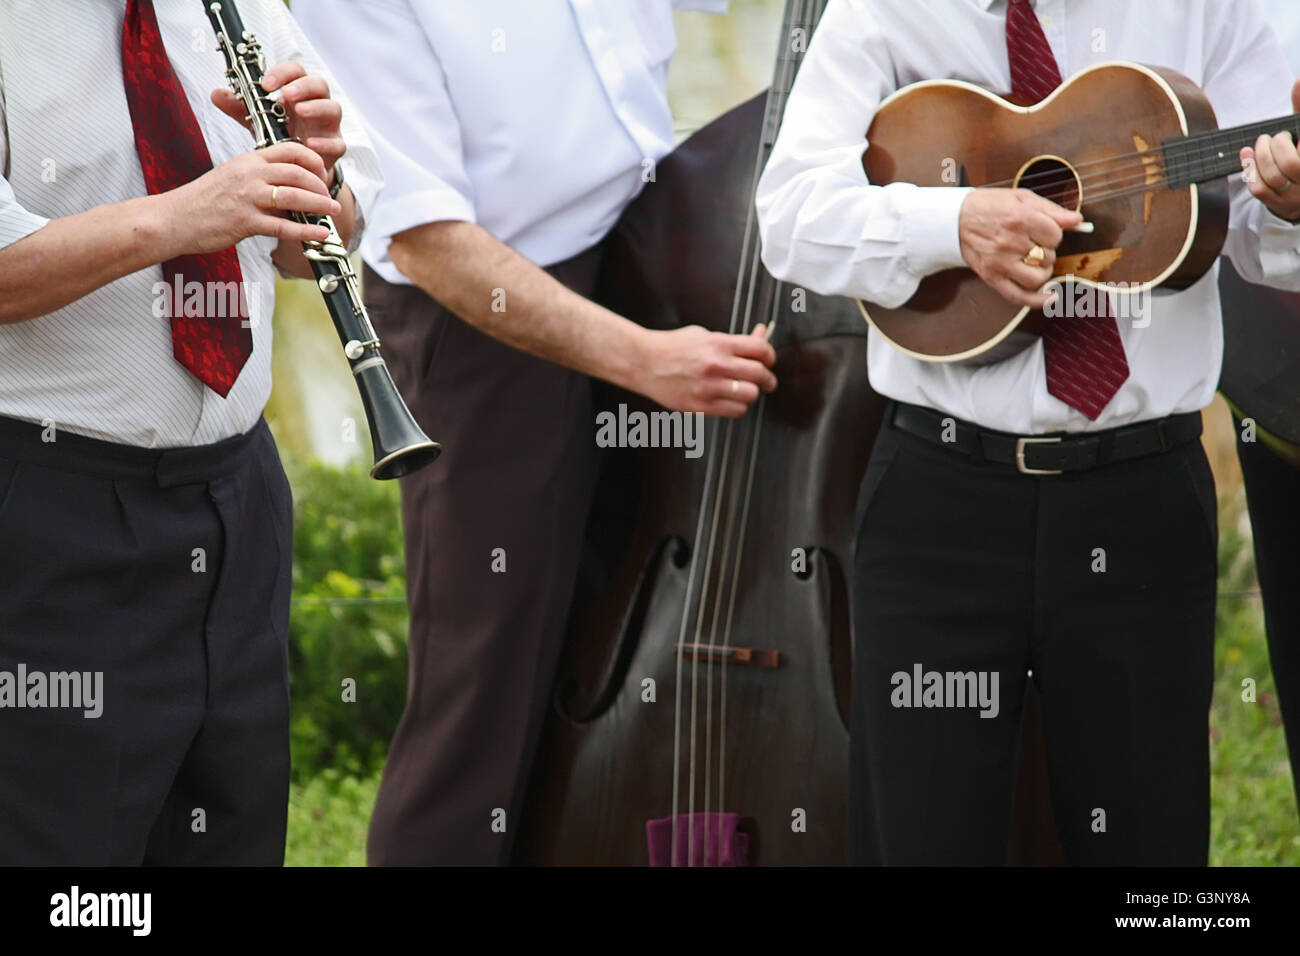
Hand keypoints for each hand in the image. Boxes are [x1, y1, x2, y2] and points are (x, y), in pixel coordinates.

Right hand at [159, 141, 340, 254]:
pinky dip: (306, 231)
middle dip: (321, 185)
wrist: (174, 219)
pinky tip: (319, 234)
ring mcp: (248, 198)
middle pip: (297, 173)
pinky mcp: (245, 221)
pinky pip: (283, 227)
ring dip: (319, 205)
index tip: (323, 173)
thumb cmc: (205, 201)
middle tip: (331, 197)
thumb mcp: (234, 178)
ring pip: (294, 197)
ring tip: (333, 212)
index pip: (289, 150)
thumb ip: (261, 180)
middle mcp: (250, 175)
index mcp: (248, 160)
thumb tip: (290, 192)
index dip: (313, 160)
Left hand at [212, 61, 346, 189]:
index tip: (266, 84)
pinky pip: (338, 143)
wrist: (297, 170)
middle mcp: (317, 105)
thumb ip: (239, 108)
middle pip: (319, 85)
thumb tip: (216, 94)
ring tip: (300, 111)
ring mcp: (329, 126)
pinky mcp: (335, 147)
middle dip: (304, 86)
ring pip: (333, 108)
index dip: (283, 73)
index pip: (297, 72)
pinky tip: (309, 144)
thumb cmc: (281, 138)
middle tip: (287, 94)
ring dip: (317, 107)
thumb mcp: (257, 121)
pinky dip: (325, 142)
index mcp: (298, 94)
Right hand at [636, 324, 777, 416]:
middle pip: (759, 374)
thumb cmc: (673, 347)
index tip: (769, 360)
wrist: (644, 362)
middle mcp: (715, 366)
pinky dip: (738, 406)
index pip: (760, 350)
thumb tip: (761, 335)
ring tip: (745, 391)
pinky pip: (735, 411)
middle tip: (766, 381)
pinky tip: (731, 400)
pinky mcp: (700, 406)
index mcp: (718, 344)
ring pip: (750, 395)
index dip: (770, 355)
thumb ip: (733, 340)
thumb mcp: (704, 335)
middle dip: (767, 378)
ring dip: (751, 393)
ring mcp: (708, 388)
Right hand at [958, 187, 1081, 308]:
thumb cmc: (989, 206)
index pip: (1055, 236)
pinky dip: (1037, 301)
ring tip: (1034, 261)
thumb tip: (1077, 220)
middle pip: (1048, 256)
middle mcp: (1010, 243)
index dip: (1053, 233)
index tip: (1044, 230)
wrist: (956, 219)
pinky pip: (1018, 296)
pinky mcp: (992, 277)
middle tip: (1033, 242)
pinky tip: (1051, 298)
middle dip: (1047, 250)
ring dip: (1043, 271)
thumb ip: (1051, 210)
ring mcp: (1000, 263)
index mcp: (1020, 219)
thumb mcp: (1021, 198)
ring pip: (1038, 278)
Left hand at [1239, 80, 1299, 221]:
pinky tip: (1247, 154)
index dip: (1286, 142)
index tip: (1285, 132)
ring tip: (1261, 143)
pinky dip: (1249, 170)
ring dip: (1261, 156)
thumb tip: (1298, 82)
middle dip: (1277, 145)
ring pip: (1273, 177)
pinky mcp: (1276, 203)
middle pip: (1290, 164)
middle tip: (1272, 137)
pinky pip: (1258, 189)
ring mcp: (1294, 195)